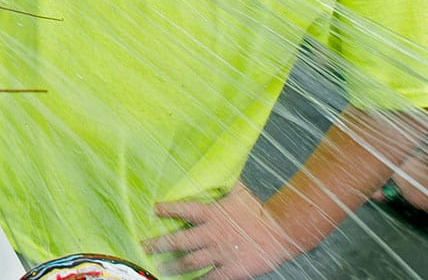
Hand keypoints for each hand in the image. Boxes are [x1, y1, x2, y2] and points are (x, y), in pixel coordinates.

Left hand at [145, 183, 297, 278]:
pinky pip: (211, 278)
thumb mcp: (239, 193)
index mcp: (212, 214)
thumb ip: (224, 182)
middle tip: (144, 247)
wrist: (282, 232)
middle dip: (160, 244)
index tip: (153, 210)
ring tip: (159, 269)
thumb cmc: (259, 211)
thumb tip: (219, 160)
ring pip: (191, 262)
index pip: (183, 210)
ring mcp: (222, 253)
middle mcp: (213, 234)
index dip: (167, 210)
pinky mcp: (233, 270)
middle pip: (180, 241)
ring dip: (173, 266)